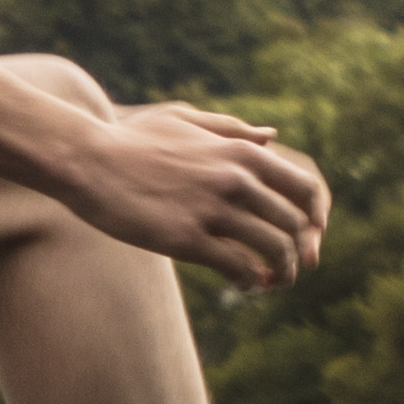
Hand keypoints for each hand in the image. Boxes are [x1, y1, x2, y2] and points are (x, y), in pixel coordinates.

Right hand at [57, 96, 336, 287]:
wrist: (86, 160)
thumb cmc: (131, 140)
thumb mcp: (185, 120)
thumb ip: (232, 129)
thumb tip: (273, 138)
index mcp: (242, 152)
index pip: (307, 188)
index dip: (317, 219)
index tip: (311, 237)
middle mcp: (237, 179)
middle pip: (295, 226)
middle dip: (299, 253)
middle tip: (288, 270)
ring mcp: (213, 209)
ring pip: (275, 251)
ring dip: (281, 273)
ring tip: (269, 282)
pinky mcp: (187, 238)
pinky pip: (239, 268)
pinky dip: (249, 281)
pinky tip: (242, 284)